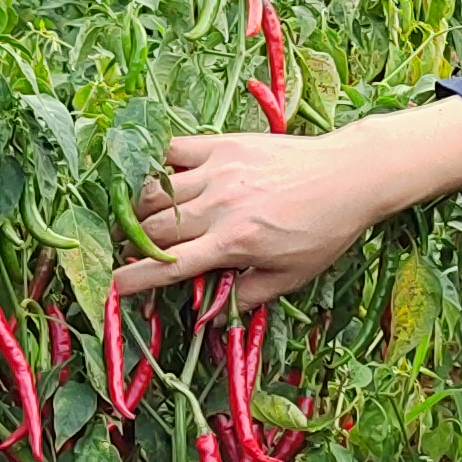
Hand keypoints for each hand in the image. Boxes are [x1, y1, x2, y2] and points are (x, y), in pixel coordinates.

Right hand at [112, 96, 461, 303]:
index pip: (167, 266)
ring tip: (146, 219)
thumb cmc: (324, 231)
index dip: (132, 280)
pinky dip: (158, 166)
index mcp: (232, 244)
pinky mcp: (223, 144)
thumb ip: (244, 296)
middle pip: (150, 229)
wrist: (350, 175)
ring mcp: (217, 171)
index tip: (112, 287)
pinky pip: (172, 151)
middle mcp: (218, 207)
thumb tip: (206, 316)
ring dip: (140, 209)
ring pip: (153, 192)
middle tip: (134, 251)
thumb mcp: (290, 276)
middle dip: (133, 244)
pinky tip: (163, 179)